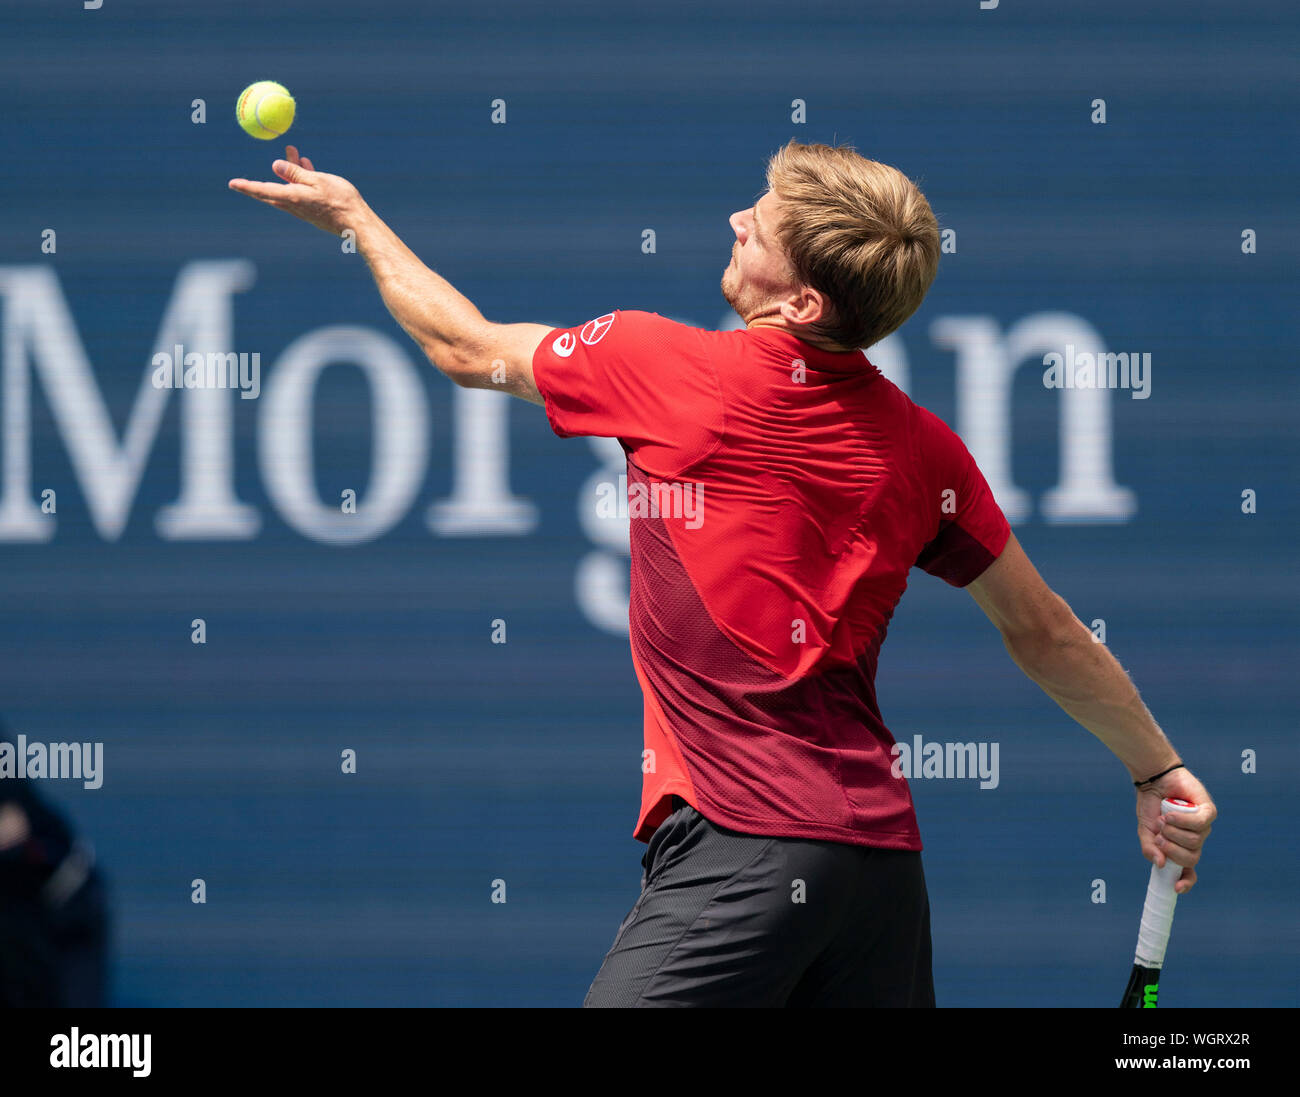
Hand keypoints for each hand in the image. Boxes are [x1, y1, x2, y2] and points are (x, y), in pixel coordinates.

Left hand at [228, 145, 364, 235]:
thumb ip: (296, 172)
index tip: (232, 184)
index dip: (247, 186)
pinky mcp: (312, 211)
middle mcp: (294, 205)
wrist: (356, 224)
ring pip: (289, 188)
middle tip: (274, 154)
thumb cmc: (340, 201)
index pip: (263, 190)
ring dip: (290, 171)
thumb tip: (275, 165)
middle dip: (274, 171)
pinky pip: (300, 192)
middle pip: (275, 187)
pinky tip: (307, 167)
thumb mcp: (318, 180)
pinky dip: (300, 179)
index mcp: (292, 196)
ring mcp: (303, 210)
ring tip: (295, 152)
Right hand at [1136, 767, 1215, 893]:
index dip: (1186, 881)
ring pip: (1194, 842)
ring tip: (1163, 819)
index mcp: (1180, 848)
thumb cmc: (1151, 806)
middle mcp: (1195, 841)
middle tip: (1160, 836)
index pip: (1189, 871)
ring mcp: (1203, 828)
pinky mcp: (1208, 812)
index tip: (1176, 887)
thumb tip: (1160, 864)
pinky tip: (1170, 814)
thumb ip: (1150, 848)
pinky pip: (1200, 823)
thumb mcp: (1146, 831)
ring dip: (1174, 831)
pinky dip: (1183, 820)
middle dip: (1172, 849)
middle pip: (1191, 859)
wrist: (1154, 780)